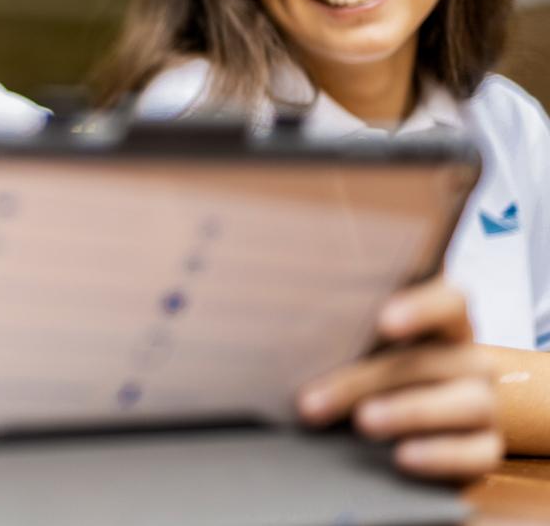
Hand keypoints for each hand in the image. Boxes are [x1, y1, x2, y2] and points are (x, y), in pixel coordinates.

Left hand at [296, 278, 501, 479]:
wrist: (402, 414)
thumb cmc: (364, 362)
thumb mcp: (349, 341)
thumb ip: (334, 325)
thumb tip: (273, 318)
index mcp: (439, 319)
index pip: (448, 300)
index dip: (421, 307)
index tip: (382, 321)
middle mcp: (466, 356)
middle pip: (431, 359)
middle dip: (368, 379)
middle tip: (314, 400)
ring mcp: (481, 400)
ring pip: (464, 402)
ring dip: (409, 412)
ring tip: (363, 422)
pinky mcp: (484, 444)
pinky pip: (477, 453)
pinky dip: (440, 455)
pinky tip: (403, 456)